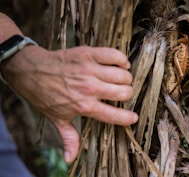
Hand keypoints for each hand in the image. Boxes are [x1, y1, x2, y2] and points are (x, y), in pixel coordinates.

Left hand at [0, 45, 137, 162]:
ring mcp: (90, 70)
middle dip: (127, 94)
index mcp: (84, 106)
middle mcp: (90, 88)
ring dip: (125, 78)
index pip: (115, 115)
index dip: (128, 118)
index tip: (133, 117)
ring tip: (120, 79)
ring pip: (123, 75)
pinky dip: (122, 59)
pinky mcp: (89, 54)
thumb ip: (69, 138)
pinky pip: (115, 55)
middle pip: (125, 92)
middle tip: (121, 93)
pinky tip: (121, 64)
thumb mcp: (57, 118)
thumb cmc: (44, 96)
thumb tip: (71, 159)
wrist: (30, 71)